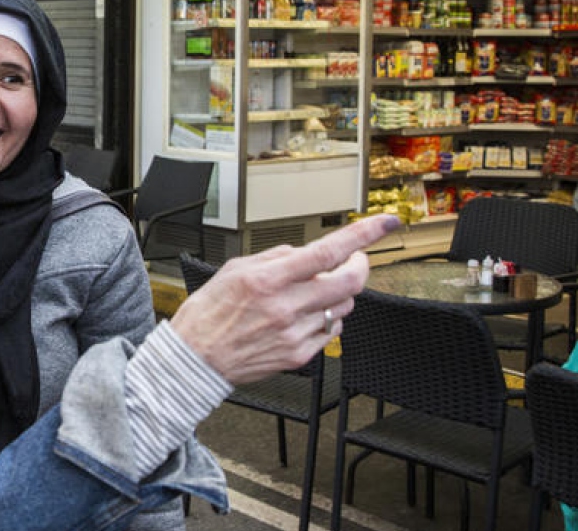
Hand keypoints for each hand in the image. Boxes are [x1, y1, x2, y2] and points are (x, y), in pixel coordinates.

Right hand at [170, 215, 398, 384]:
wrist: (196, 358)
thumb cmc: (208, 314)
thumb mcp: (234, 270)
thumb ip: (275, 257)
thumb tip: (305, 252)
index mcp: (269, 279)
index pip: (328, 252)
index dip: (363, 235)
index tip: (384, 223)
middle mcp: (286, 306)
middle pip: (350, 282)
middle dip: (361, 266)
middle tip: (356, 260)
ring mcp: (295, 333)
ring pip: (343, 307)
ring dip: (339, 293)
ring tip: (315, 292)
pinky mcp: (299, 354)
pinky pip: (332, 332)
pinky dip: (328, 319)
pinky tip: (306, 316)